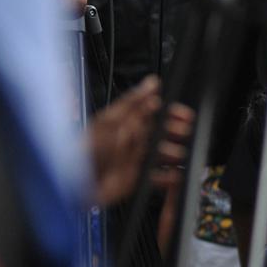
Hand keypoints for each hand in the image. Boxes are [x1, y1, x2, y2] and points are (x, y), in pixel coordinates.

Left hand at [89, 76, 194, 205]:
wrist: (78, 182)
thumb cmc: (88, 149)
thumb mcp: (113, 121)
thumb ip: (135, 103)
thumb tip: (151, 84)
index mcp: (126, 121)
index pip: (154, 112)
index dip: (170, 113)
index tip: (185, 114)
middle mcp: (132, 139)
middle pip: (161, 133)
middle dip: (177, 132)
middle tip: (188, 134)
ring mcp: (135, 158)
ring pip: (162, 154)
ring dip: (175, 154)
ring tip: (184, 155)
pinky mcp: (136, 177)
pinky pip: (158, 176)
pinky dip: (168, 177)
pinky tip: (175, 175)